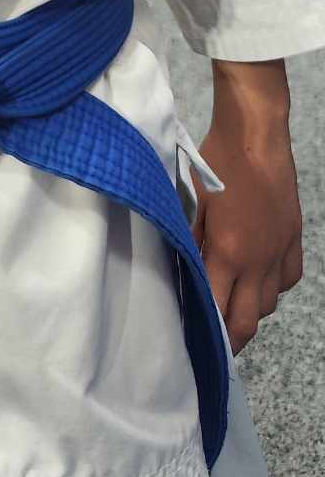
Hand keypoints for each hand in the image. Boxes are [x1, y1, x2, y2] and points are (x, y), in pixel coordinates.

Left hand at [192, 116, 302, 354]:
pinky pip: (288, 280)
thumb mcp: (191, 203)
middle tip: (215, 342)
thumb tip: (182, 272)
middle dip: (231, 339)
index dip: (207, 331)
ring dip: (250, 309)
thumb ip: (188, 242)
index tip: (194, 339)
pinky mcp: (294, 238)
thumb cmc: (217, 163)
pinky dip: (273, 286)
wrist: (255, 134)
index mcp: (228, 253)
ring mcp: (279, 251)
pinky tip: (259, 276)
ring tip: (232, 302)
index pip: (218, 311)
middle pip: (248, 322)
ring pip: (269, 304)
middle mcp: (258, 261)